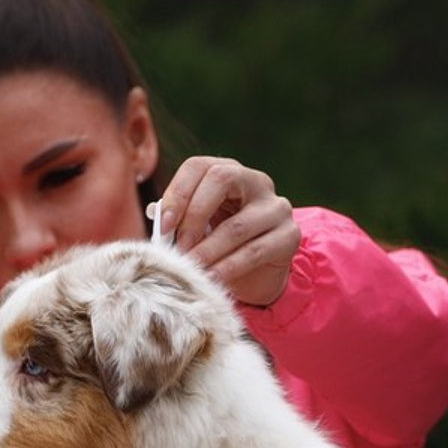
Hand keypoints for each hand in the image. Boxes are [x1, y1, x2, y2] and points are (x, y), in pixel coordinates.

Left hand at [159, 157, 300, 308]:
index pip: (199, 167)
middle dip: (194, 215)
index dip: (178, 193)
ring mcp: (277, 208)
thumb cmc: (223, 247)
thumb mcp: (200, 229)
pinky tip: (212, 280)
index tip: (163, 226)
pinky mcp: (289, 236)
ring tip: (191, 269)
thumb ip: (180, 219)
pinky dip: (228, 268)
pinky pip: (254, 252)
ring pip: (236, 225)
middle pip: (221, 180)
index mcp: (229, 172)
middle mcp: (256, 182)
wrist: (259, 276)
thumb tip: (157, 215)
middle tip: (179, 247)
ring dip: (208, 251)